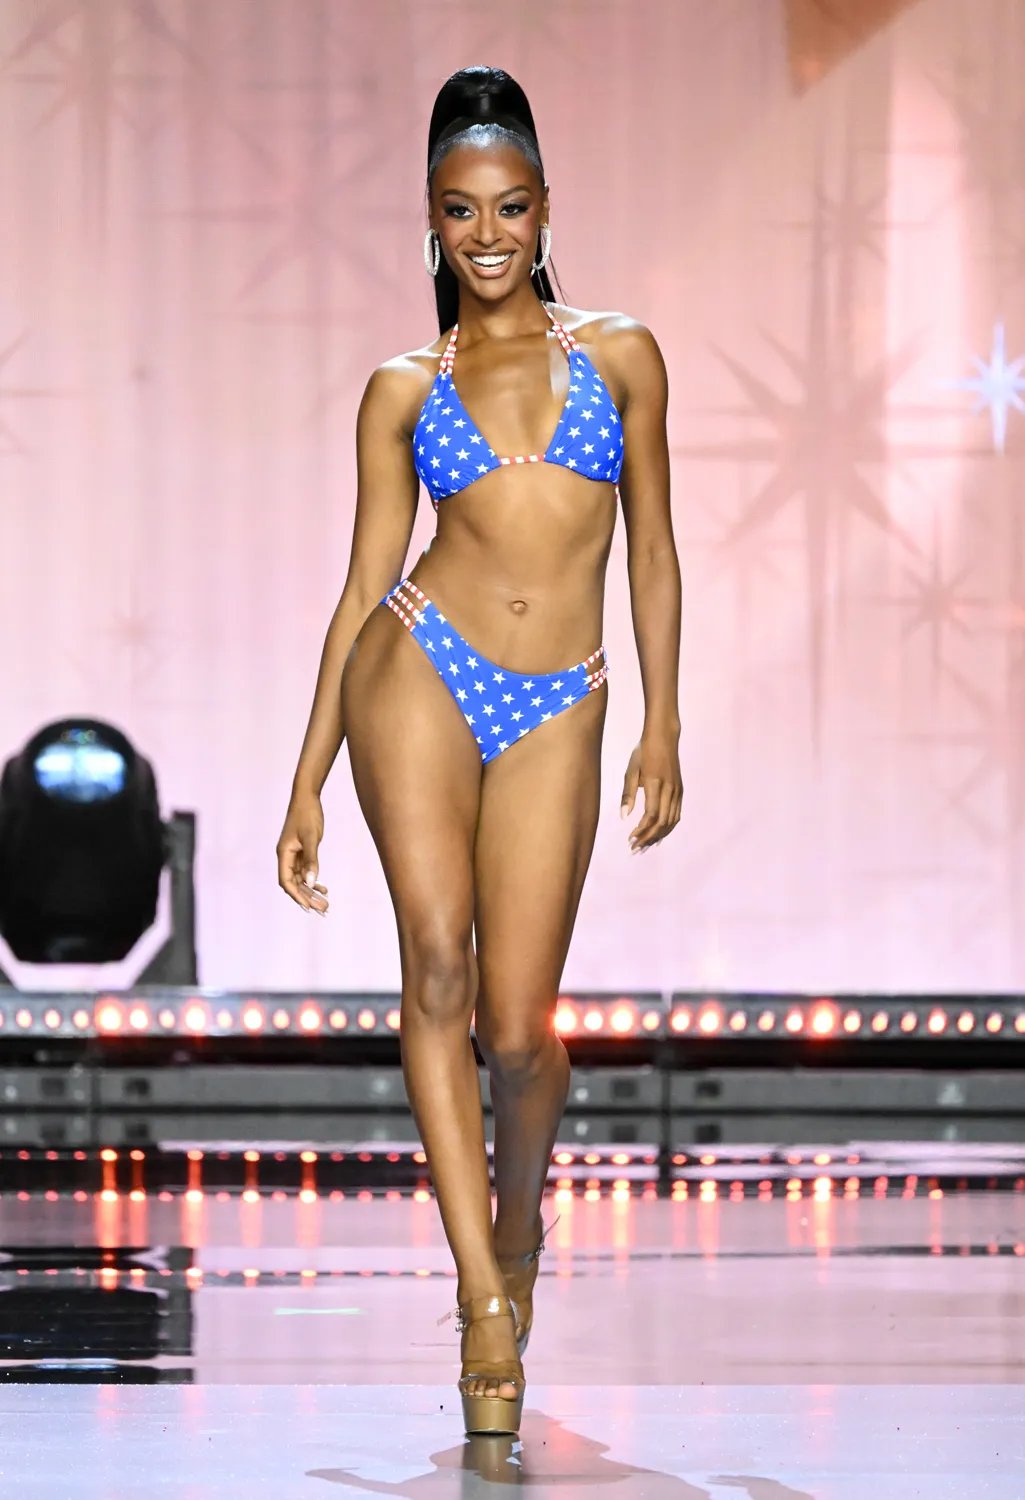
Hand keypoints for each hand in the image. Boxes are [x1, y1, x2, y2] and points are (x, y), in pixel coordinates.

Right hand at [276, 789, 329, 914]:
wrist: (307, 797)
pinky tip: (323, 888)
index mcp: (284, 854)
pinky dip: (313, 880)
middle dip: (307, 897)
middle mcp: (286, 856)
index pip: (286, 881)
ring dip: (311, 891)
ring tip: (325, 903)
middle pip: (294, 883)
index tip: (309, 907)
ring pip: (301, 879)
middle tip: (323, 909)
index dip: (296, 895)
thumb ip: (311, 860)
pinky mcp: (301, 851)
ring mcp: (293, 854)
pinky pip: (305, 871)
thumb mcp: (311, 838)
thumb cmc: (307, 815)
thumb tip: (311, 883)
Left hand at [620, 732, 682, 852]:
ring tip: (644, 845)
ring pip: (671, 821)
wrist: (664, 737)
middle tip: (635, 848)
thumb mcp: (631, 770)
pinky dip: (667, 827)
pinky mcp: (680, 790)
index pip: (651, 815)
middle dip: (648, 838)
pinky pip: (676, 814)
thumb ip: (628, 794)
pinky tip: (657, 834)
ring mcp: (677, 790)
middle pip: (662, 822)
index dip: (642, 830)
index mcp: (655, 783)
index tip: (630, 839)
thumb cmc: (643, 752)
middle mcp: (670, 789)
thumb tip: (624, 817)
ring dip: (658, 836)